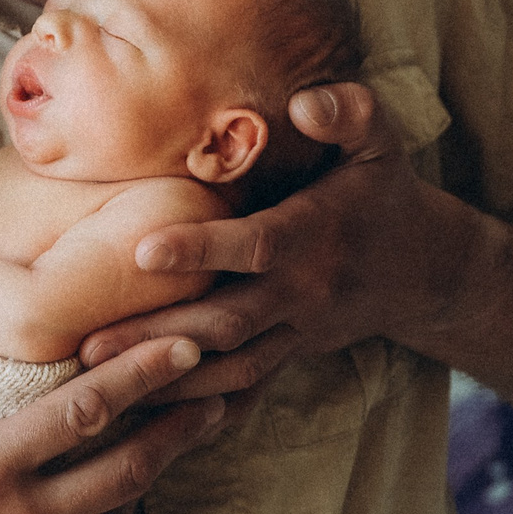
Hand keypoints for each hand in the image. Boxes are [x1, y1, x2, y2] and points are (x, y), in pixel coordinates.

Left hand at [78, 82, 494, 402]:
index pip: (255, 246)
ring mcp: (296, 331)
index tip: (143, 247)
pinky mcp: (289, 354)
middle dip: (160, 335)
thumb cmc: (382, 191)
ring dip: (166, 378)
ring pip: (230, 367)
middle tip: (88, 345)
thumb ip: (347, 114)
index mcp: (314, 235)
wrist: (424, 269)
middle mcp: (304, 291)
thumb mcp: (381, 141)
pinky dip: (197, 403)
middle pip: (228, 322)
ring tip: (95, 383)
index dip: (201, 248)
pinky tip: (140, 411)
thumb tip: (303, 103)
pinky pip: (243, 387)